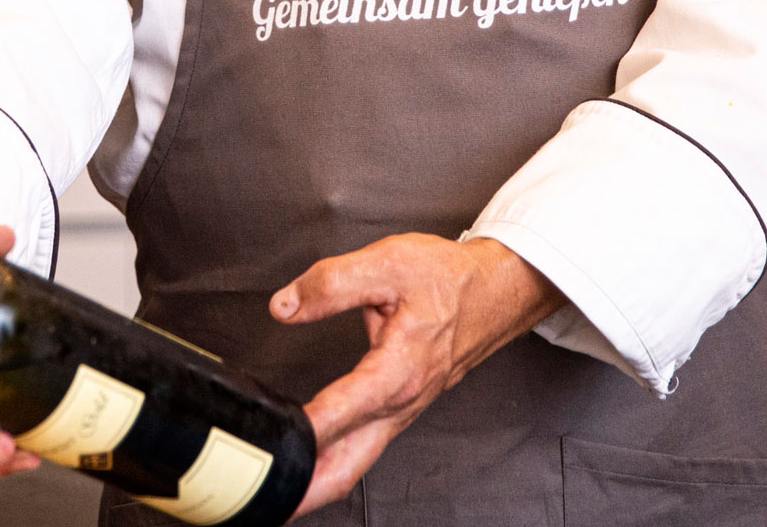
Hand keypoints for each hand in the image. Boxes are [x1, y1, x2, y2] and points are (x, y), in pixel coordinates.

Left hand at [270, 234, 564, 515]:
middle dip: (308, 490)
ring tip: (280, 494)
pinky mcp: (401, 408)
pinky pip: (365, 446)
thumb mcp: (388, 263)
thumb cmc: (448, 280)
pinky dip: (335, 463)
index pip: (340, 412)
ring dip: (318, 482)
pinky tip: (313, 463)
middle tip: (270, 502)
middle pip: (348, 465)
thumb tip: (285, 305)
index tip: (272, 443)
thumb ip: (332, 284)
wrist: (496, 292)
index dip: (305, 430)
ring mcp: (402, 410)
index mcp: (398, 370)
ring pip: (356, 462)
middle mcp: (400, 402)